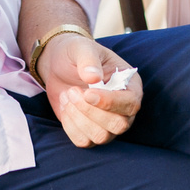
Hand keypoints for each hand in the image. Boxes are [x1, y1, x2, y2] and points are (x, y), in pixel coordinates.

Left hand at [38, 31, 141, 147]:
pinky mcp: (90, 132)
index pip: (131, 103)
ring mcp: (108, 123)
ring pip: (101, 137)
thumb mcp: (81, 47)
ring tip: (68, 95)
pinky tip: (65, 106)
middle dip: (91, 111)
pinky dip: (70, 126)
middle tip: (72, 91)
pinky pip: (83, 141)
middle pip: (119, 126)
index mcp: (130, 85)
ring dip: (78, 118)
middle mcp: (123, 108)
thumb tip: (94, 76)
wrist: (59, 64)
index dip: (110, 102)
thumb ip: (88, 58)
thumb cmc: (76, 53)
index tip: (87, 93)